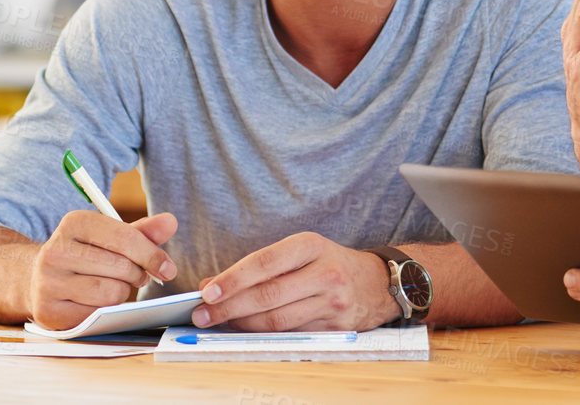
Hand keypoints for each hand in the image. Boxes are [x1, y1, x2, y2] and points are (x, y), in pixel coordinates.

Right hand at [28, 210, 177, 330]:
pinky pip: (96, 315)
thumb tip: (170, 222)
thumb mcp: (110, 236)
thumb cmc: (85, 254)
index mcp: (74, 223)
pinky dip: (106, 311)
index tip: (167, 268)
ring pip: (111, 293)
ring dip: (123, 293)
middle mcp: (55, 251)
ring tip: (116, 286)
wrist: (37, 278)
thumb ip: (143, 231)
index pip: (125, 238)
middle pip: (121, 267)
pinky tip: (98, 301)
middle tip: (136, 276)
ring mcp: (48, 283)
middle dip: (137, 275)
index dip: (152, 255)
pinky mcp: (48, 312)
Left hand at [194, 233, 399, 331]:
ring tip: (220, 322)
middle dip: (229, 307)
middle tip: (202, 314)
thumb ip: (258, 267)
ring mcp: (331, 303)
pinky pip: (290, 334)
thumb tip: (211, 285)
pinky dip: (264, 334)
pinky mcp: (334, 329)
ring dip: (242, 324)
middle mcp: (324, 273)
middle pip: (267, 296)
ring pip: (276, 321)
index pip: (264, 263)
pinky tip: (247, 330)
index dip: (233, 279)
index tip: (207, 291)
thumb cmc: (329, 263)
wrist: (376, 283)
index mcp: (311, 246)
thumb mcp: (299, 252)